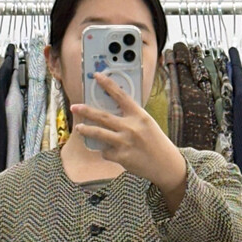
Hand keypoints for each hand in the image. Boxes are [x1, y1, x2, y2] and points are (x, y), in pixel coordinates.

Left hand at [71, 72, 188, 208]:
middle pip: (103, 116)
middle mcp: (130, 127)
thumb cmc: (156, 142)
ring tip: (79, 128)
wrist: (165, 164)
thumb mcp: (147, 124)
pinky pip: (106, 152)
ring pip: (99, 134)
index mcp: (139, 115)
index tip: (97, 76)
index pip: (120, 95)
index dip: (107, 84)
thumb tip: (111, 112)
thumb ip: (131, 117)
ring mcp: (124, 143)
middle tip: (75, 107)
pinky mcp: (121, 157)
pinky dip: (106, 151)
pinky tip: (111, 152)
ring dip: (86, 130)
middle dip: (86, 111)